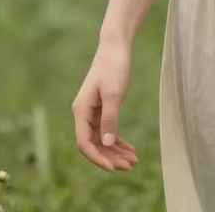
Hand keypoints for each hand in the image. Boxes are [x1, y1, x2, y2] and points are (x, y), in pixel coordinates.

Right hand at [71, 40, 139, 171]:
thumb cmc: (114, 67)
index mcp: (81, 111)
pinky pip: (107, 130)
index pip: (84, 143)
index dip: (98, 158)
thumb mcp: (113, 94)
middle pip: (94, 144)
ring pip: (101, 139)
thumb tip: (107, 143)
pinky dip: (118, 141)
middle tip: (131, 166)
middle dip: (111, 157)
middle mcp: (83, 114)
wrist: (116, 46)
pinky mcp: (102, 108)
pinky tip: (130, 149)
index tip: (114, 168)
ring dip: (116, 151)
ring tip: (134, 161)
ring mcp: (92, 112)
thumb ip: (110, 119)